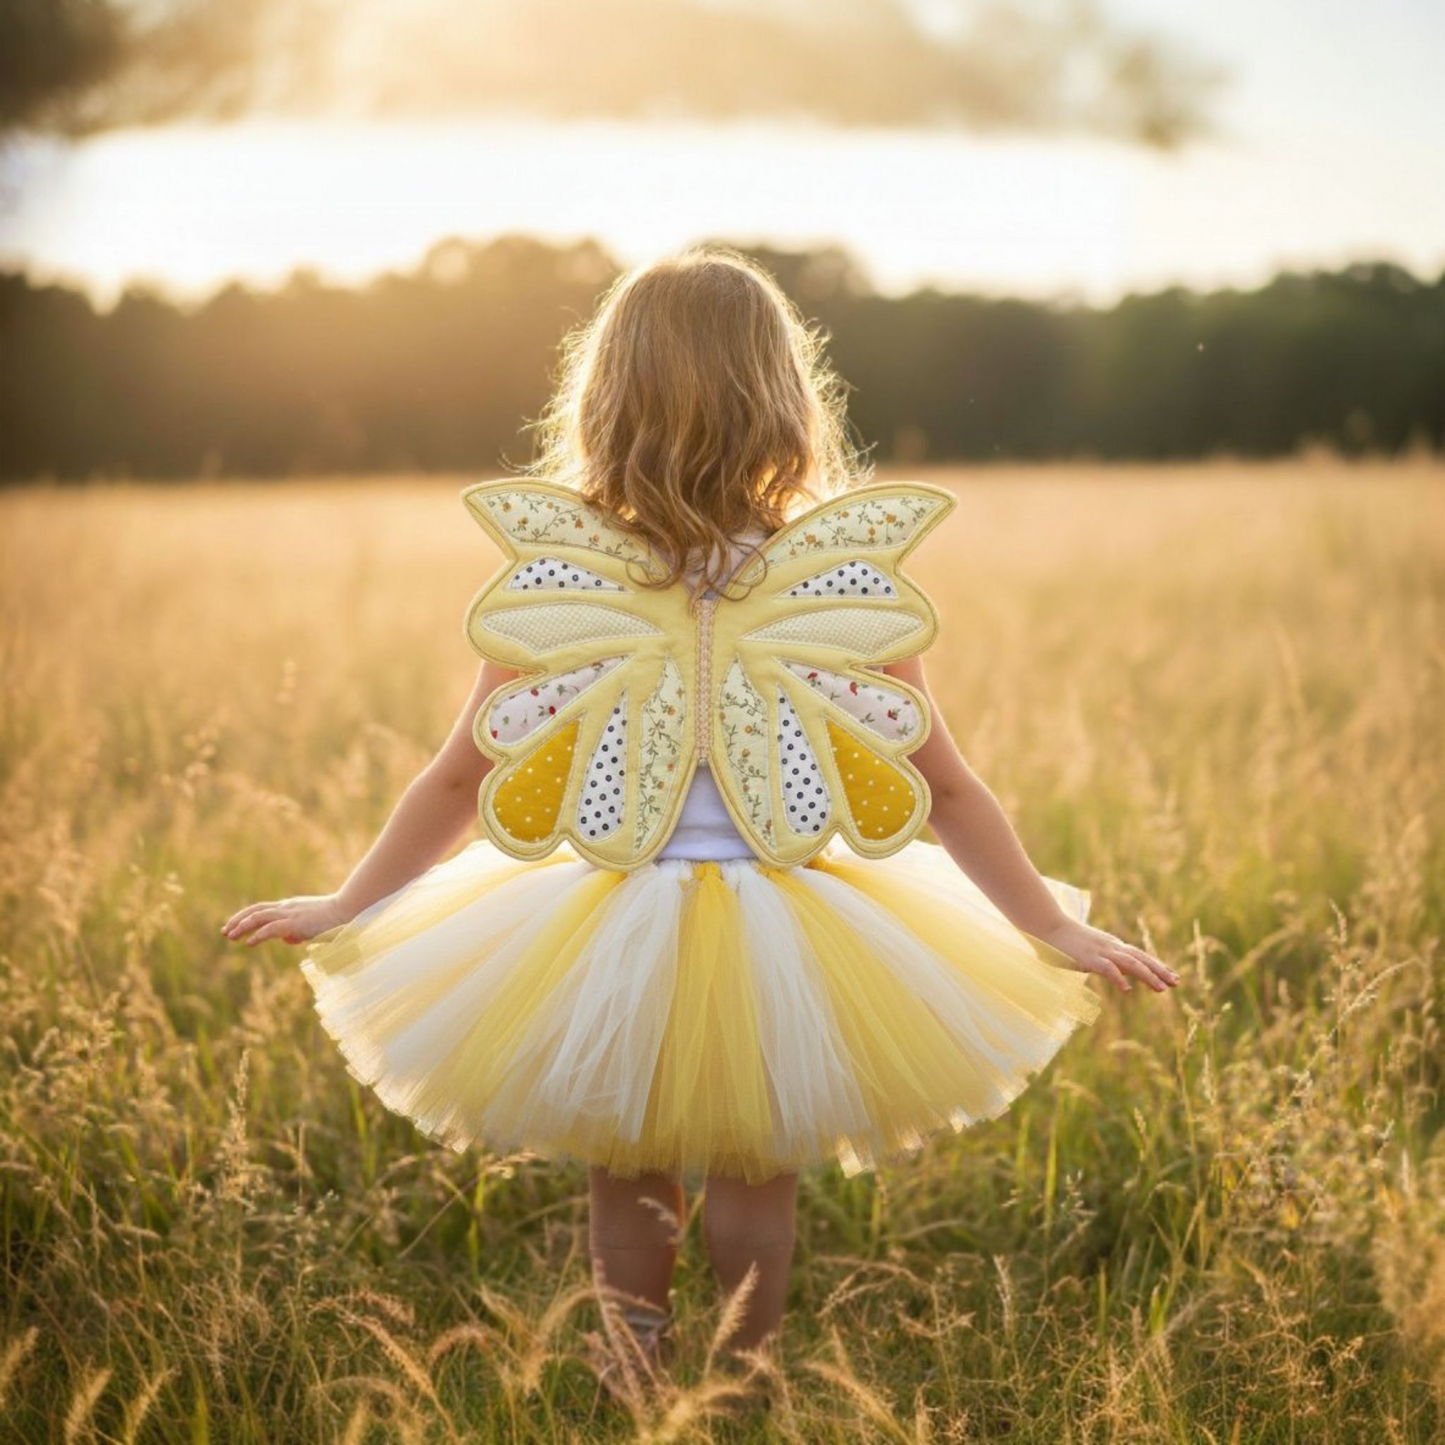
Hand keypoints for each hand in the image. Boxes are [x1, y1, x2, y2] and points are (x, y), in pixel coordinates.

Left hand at [221, 893, 349, 945]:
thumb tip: (287, 939)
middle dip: (237, 920)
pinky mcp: (294, 923)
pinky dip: (258, 935)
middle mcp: (286, 907)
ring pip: (258, 917)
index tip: (233, 927)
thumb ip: (297, 930)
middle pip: (255, 910)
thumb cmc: (333, 919)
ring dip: (242, 926)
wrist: (347, 911)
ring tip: (230, 936)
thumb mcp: (310, 924)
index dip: (245, 917)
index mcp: (289, 907)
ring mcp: (290, 914)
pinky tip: (249, 942)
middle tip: (224, 931)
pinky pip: (271, 928)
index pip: (261, 909)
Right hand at [1034, 917, 1178, 993]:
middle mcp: (1111, 947)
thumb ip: (1105, 963)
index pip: (1140, 956)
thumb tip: (1121, 975)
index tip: (1172, 976)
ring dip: (1148, 975)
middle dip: (1160, 971)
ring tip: (1162, 988)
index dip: (1156, 966)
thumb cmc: (1064, 941)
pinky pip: (1107, 968)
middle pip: (1141, 958)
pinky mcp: (1088, 957)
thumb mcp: (1089, 952)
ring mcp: (1100, 951)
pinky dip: (1118, 978)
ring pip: (1130, 963)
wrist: (1047, 925)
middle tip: (1177, 983)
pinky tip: (1127, 990)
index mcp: (1111, 946)